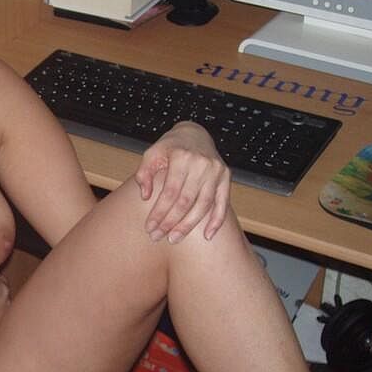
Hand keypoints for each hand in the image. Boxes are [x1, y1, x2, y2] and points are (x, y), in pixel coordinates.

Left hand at [134, 121, 230, 242]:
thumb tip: (146, 196)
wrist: (194, 134)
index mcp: (182, 157)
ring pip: (204, 205)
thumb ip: (145, 174)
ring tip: (175, 238)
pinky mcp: (226, 177)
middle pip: (186, 201)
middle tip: (158, 236)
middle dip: (171, 222)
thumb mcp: (151, 153)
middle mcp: (202, 164)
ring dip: (189, 225)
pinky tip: (208, 235)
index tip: (149, 227)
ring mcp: (217, 171)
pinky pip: (222, 203)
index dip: (159, 212)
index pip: (170, 192)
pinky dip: (217, 220)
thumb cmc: (170, 146)